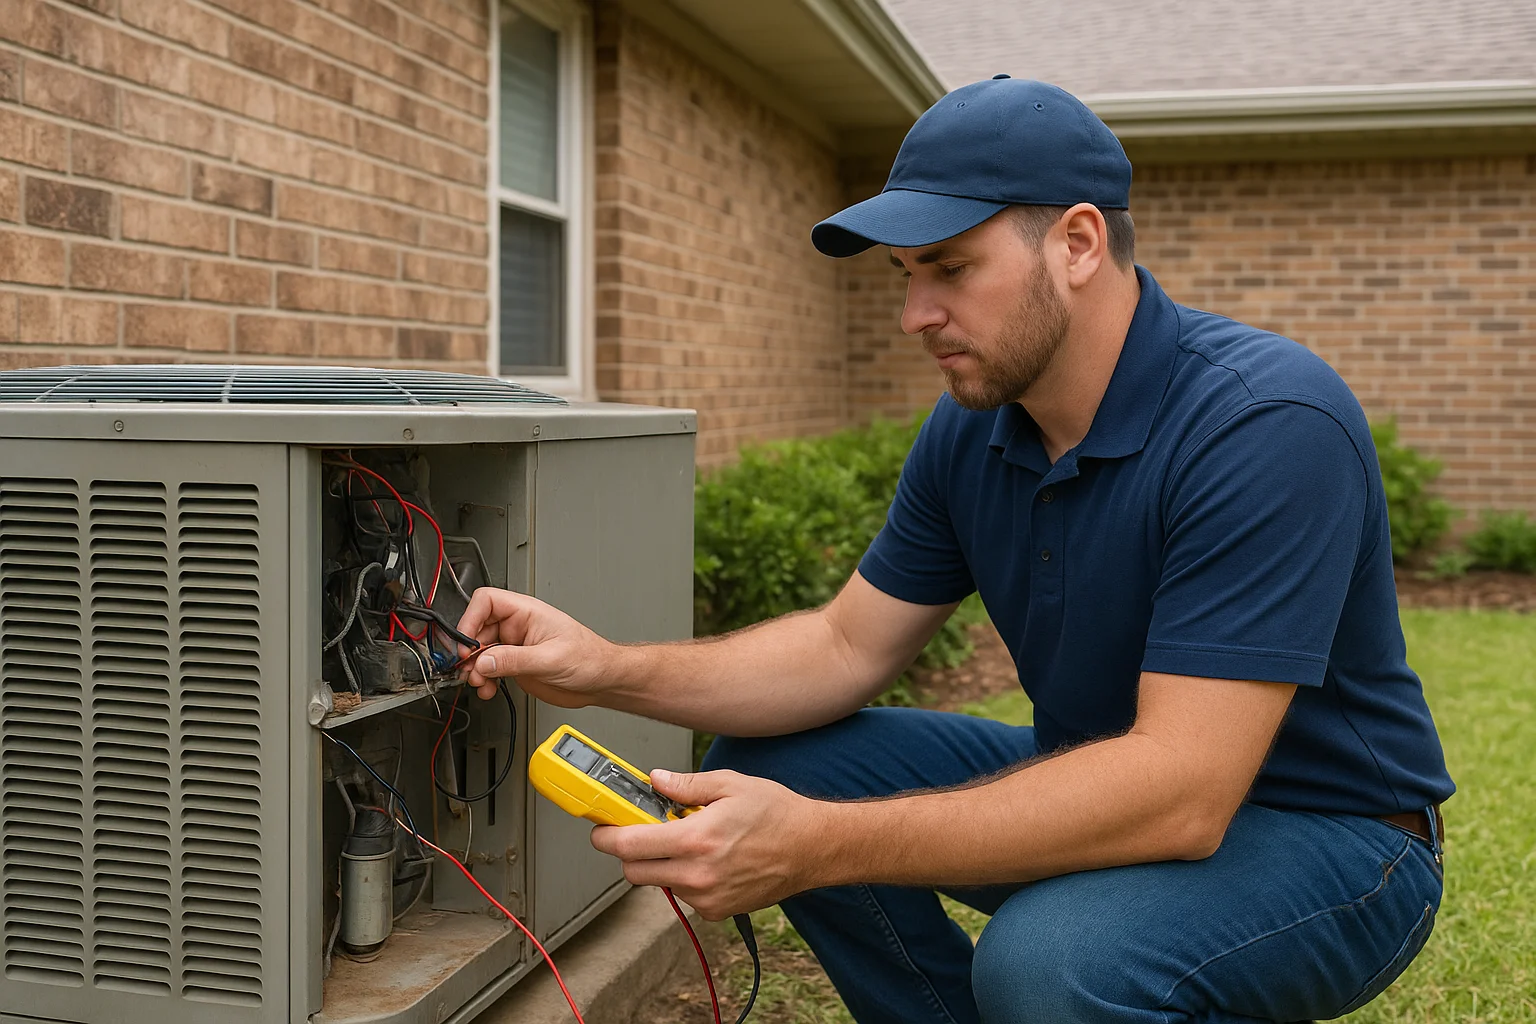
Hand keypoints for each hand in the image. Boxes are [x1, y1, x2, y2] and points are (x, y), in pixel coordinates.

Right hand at [455, 588, 612, 703]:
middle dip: (469, 650)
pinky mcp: (516, 665)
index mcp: (527, 612)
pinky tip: (488, 689)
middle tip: (468, 669)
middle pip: (478, 628)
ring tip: (479, 682)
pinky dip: (483, 680)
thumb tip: (483, 661)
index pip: (487, 602)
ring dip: (474, 669)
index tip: (466, 643)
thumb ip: (514, 660)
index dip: (470, 619)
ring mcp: (516, 646)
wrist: (602, 680)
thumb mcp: (550, 659)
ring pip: (481, 652)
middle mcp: (518, 626)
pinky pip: (489, 669)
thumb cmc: (590, 658)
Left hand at [589, 769, 825, 920]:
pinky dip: (685, 877)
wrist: (812, 848)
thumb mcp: (730, 785)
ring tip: (692, 841)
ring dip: (662, 864)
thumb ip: (686, 785)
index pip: (630, 846)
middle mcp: (698, 874)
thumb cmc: (776, 813)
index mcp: (696, 839)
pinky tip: (710, 859)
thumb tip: (655, 780)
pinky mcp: (717, 910)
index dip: (607, 837)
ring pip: (659, 883)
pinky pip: (684, 894)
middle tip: (644, 830)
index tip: (601, 829)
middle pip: (635, 872)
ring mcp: (707, 897)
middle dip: (631, 852)